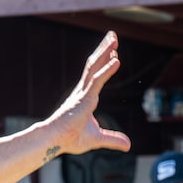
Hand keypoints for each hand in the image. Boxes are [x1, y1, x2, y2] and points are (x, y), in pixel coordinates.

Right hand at [46, 31, 130, 156]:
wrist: (54, 141)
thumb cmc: (70, 139)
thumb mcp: (97, 138)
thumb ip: (113, 139)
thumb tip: (128, 145)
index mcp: (84, 98)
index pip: (95, 76)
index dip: (104, 64)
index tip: (114, 54)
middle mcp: (83, 91)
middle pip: (94, 65)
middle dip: (104, 50)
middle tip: (113, 36)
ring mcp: (83, 93)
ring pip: (94, 67)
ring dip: (105, 52)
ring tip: (114, 39)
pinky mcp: (84, 98)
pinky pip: (97, 80)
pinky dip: (107, 70)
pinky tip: (116, 60)